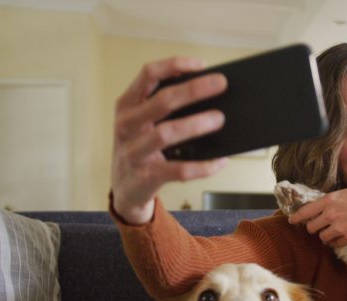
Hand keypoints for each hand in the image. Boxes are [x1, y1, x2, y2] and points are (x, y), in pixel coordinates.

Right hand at [111, 57, 228, 223]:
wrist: (125, 190)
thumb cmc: (140, 147)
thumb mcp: (142, 122)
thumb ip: (162, 105)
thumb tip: (205, 90)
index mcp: (127, 105)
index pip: (148, 74)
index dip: (174, 64)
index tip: (201, 64)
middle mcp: (126, 125)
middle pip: (162, 101)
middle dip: (194, 90)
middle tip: (221, 84)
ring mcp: (134, 152)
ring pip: (167, 133)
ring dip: (197, 124)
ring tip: (220, 119)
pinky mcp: (146, 177)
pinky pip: (178, 170)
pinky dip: (203, 166)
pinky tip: (220, 161)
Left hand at [288, 188, 346, 247]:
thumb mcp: (346, 193)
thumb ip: (331, 201)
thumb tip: (320, 208)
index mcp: (329, 200)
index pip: (305, 211)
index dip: (296, 217)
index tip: (292, 221)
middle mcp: (331, 214)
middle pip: (311, 227)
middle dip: (314, 228)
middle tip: (320, 226)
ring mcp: (339, 227)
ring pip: (322, 237)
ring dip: (325, 236)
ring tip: (334, 231)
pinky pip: (334, 244)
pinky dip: (336, 242)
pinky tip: (342, 236)